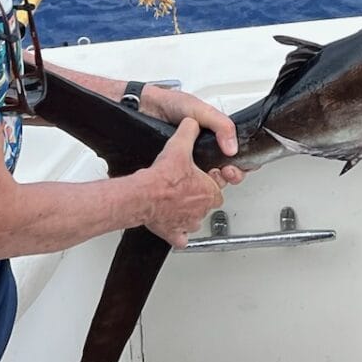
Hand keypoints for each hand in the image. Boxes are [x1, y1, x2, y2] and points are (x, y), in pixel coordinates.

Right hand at [137, 119, 228, 246]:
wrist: (143, 195)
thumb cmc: (162, 177)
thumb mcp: (179, 146)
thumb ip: (189, 131)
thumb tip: (192, 122)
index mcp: (209, 191)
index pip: (219, 185)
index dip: (210, 179)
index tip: (200, 175)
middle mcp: (202, 209)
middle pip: (208, 202)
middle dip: (199, 195)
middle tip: (186, 186)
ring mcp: (188, 223)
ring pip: (195, 220)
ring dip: (188, 212)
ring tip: (177, 201)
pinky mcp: (173, 233)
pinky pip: (180, 238)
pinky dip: (178, 234)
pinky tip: (173, 226)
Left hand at [138, 84, 242, 178]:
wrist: (144, 109)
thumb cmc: (171, 104)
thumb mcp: (200, 110)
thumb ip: (220, 125)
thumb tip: (232, 148)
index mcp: (215, 134)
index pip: (235, 153)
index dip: (240, 164)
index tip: (235, 168)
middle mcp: (205, 148)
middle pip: (226, 169)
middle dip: (231, 175)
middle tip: (225, 173)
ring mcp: (191, 159)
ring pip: (208, 177)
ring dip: (213, 182)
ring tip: (210, 177)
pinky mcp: (176, 166)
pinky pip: (189, 179)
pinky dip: (193, 184)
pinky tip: (193, 183)